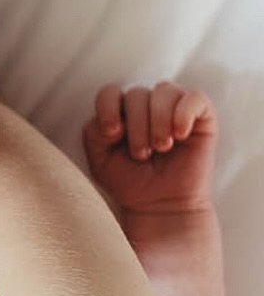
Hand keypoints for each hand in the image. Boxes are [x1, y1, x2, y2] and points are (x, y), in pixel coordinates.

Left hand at [83, 83, 216, 217]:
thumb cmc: (130, 181)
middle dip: (136, 127)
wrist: (161, 205)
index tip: (112, 135)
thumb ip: (94, 133)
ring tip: (161, 147)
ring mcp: (175, 109)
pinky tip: (180, 135)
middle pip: (136, 94)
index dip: (108, 108)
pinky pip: (195, 97)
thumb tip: (115, 117)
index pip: (110, 92)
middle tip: (142, 154)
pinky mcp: (202, 118)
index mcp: (120, 112)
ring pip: (164, 90)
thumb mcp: (100, 159)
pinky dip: (184, 113)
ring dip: (159, 121)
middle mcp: (147, 106)